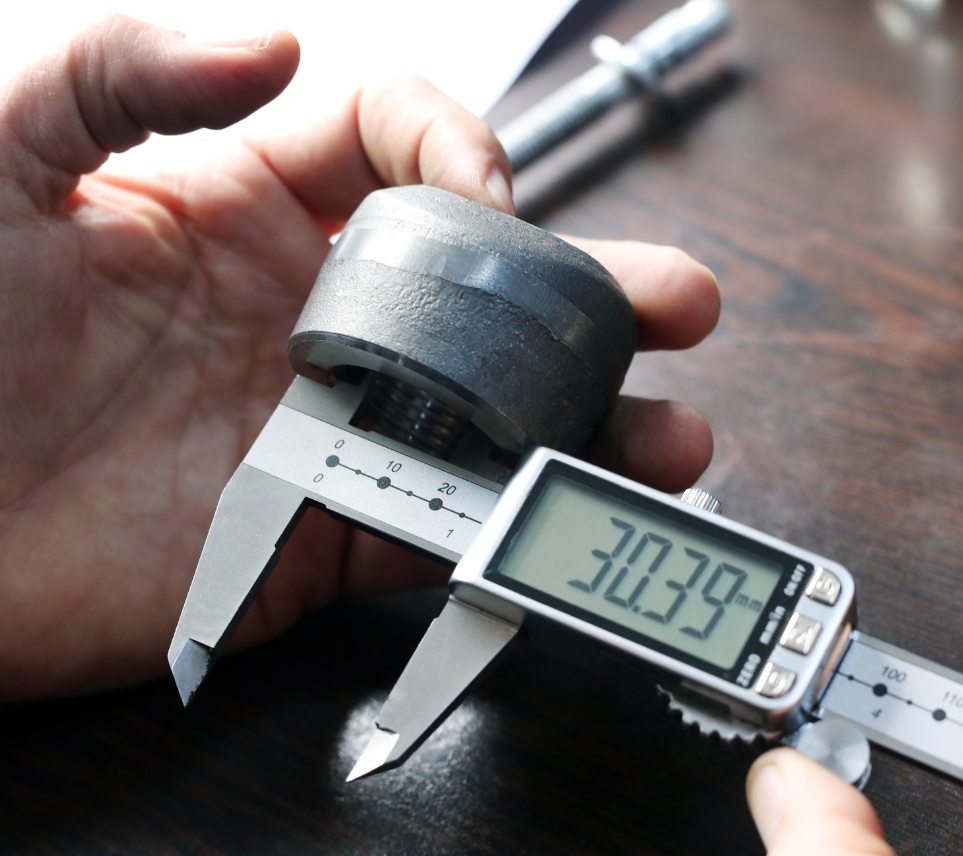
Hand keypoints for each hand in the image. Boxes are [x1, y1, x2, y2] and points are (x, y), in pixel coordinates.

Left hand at [0, 16, 719, 698]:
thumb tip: (279, 38)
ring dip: (586, 423)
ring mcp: (324, 434)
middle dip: (586, 291)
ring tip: (671, 434)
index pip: (395, 153)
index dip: (459, 156)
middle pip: (480, 293)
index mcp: (243, 211)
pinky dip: (506, 523)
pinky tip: (573, 511)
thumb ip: (126, 68)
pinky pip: (434, 526)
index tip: (486, 202)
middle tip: (675, 303)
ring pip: (483, 419)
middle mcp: (306, 321)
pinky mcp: (320, 538)